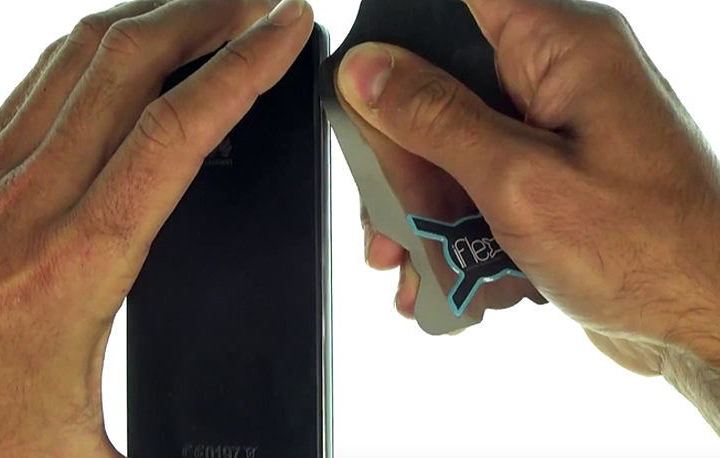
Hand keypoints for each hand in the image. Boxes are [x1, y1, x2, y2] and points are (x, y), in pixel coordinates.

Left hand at [0, 0, 312, 454]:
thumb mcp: (85, 453)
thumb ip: (184, 452)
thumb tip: (255, 450)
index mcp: (69, 273)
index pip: (175, 136)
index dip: (241, 72)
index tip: (285, 31)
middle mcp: (19, 210)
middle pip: (125, 67)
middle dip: (207, 18)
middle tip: (262, 4)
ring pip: (75, 60)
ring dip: (152, 20)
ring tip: (209, 11)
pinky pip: (35, 85)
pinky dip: (95, 50)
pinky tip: (127, 54)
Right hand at [338, 0, 719, 379]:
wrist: (705, 321)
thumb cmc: (646, 251)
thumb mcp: (519, 182)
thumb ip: (437, 120)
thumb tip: (367, 72)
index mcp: (561, 50)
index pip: (456, 7)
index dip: (398, 38)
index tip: (360, 89)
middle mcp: (556, 81)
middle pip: (441, 91)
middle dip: (404, 161)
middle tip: (389, 218)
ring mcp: (552, 133)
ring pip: (453, 148)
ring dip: (424, 210)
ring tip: (409, 265)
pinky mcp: (549, 179)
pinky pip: (480, 187)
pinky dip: (457, 231)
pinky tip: (449, 277)